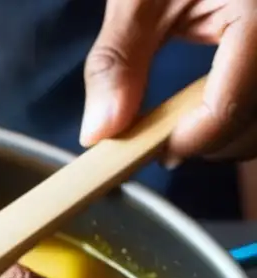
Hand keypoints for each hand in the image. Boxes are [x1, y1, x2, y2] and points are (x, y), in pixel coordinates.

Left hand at [80, 0, 256, 162]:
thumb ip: (118, 62)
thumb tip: (99, 132)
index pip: (230, 107)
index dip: (186, 141)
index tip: (149, 151)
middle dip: (210, 142)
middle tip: (164, 139)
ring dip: (232, 134)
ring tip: (188, 121)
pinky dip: (245, 114)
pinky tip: (215, 108)